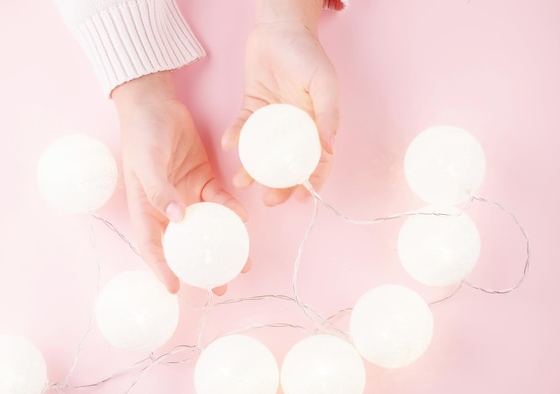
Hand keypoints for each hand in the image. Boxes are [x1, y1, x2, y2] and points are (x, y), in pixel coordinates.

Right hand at [113, 72, 247, 294]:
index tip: (175, 289)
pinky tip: (243, 218)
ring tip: (242, 264)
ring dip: (224, 245)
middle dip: (201, 268)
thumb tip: (178, 218)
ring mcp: (187, 194)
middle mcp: (167, 207)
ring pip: (208, 227)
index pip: (152, 246)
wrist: (156, 103)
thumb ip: (159, 189)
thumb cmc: (142, 133)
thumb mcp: (146, 161)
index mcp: (146, 207)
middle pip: (185, 244)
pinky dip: (231, 210)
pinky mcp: (204, 179)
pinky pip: (219, 199)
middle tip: (219, 287)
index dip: (161, 269)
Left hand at [222, 0, 338, 205]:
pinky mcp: (252, 109)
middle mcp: (294, 128)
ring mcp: (272, 120)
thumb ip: (328, 114)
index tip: (300, 199)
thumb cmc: (307, 53)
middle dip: (279, 186)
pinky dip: (236, 137)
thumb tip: (330, 148)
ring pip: (262, 154)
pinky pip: (243, 129)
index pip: (318, 161)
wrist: (278, 29)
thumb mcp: (324, 83)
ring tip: (242, 182)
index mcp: (316, 125)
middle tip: (268, 200)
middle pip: (287, 165)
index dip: (312, 183)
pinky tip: (228, 144)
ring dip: (253, 171)